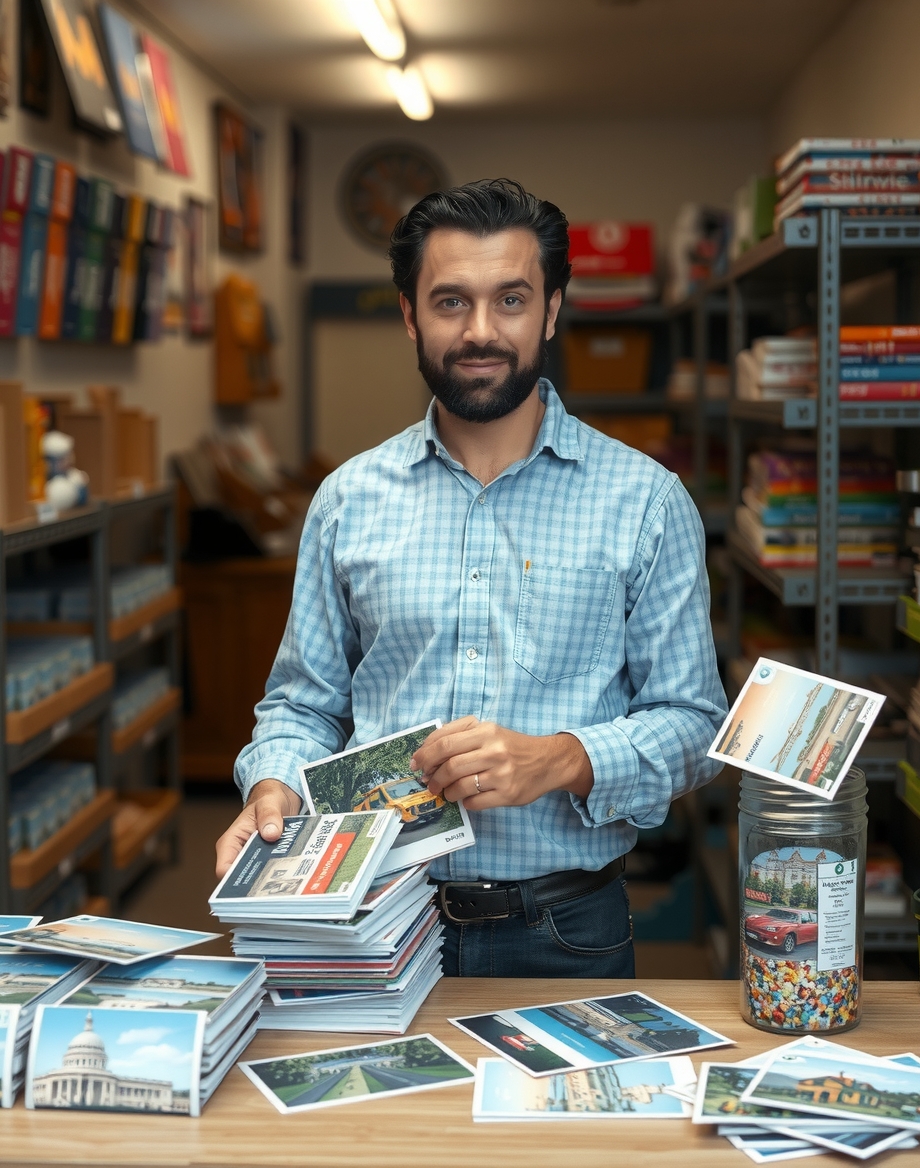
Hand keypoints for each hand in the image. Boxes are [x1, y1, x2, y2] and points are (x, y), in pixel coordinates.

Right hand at [215, 779, 302, 878]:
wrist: (279, 799)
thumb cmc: (267, 800)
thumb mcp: (269, 802)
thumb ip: (269, 815)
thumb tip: (271, 833)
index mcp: (230, 843)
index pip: (224, 870)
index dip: (235, 882)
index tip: (255, 886)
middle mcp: (238, 854)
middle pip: (241, 880)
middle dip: (257, 886)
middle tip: (276, 889)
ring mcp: (252, 859)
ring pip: (257, 879)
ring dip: (271, 881)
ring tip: (288, 883)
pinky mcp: (265, 861)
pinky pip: (270, 872)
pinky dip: (279, 875)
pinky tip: (293, 877)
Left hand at [410, 716, 592, 809]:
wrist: (548, 760)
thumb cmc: (511, 745)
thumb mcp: (489, 730)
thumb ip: (460, 735)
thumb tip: (428, 755)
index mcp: (486, 730)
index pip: (444, 742)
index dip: (425, 755)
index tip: (416, 764)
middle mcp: (494, 750)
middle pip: (449, 765)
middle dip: (433, 777)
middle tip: (429, 783)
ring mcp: (501, 774)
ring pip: (460, 786)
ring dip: (446, 792)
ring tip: (446, 792)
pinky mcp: (508, 794)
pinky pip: (475, 802)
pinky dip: (464, 802)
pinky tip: (466, 798)